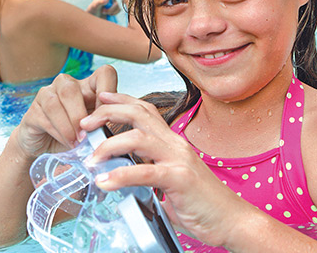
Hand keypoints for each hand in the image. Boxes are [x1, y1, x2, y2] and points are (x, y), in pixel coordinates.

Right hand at [15, 65, 117, 159]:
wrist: (47, 147)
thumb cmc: (78, 135)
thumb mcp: (97, 127)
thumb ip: (106, 121)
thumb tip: (117, 123)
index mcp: (88, 84)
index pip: (104, 73)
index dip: (108, 90)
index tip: (108, 114)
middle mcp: (66, 83)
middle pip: (72, 89)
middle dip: (80, 115)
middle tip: (88, 135)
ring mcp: (47, 94)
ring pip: (56, 102)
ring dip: (69, 125)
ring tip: (78, 142)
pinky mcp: (33, 110)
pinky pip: (44, 116)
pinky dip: (59, 132)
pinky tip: (67, 142)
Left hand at [79, 92, 241, 247]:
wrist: (231, 219)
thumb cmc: (199, 200)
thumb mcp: (170, 178)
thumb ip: (148, 170)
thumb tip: (121, 174)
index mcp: (172, 141)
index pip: (146, 110)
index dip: (123, 100)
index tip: (102, 97)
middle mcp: (175, 143)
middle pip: (139, 114)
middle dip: (109, 112)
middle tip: (85, 122)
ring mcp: (179, 159)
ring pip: (139, 137)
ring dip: (110, 144)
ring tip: (91, 157)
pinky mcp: (180, 178)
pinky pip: (146, 172)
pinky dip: (121, 176)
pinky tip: (104, 182)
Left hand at [86, 0, 120, 16]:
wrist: (92, 18)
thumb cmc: (92, 10)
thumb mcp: (95, 5)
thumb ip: (101, 1)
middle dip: (115, 3)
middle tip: (111, 5)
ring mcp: (112, 1)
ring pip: (118, 4)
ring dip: (112, 10)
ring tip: (104, 12)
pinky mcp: (114, 8)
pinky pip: (119, 9)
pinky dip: (114, 13)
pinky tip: (108, 14)